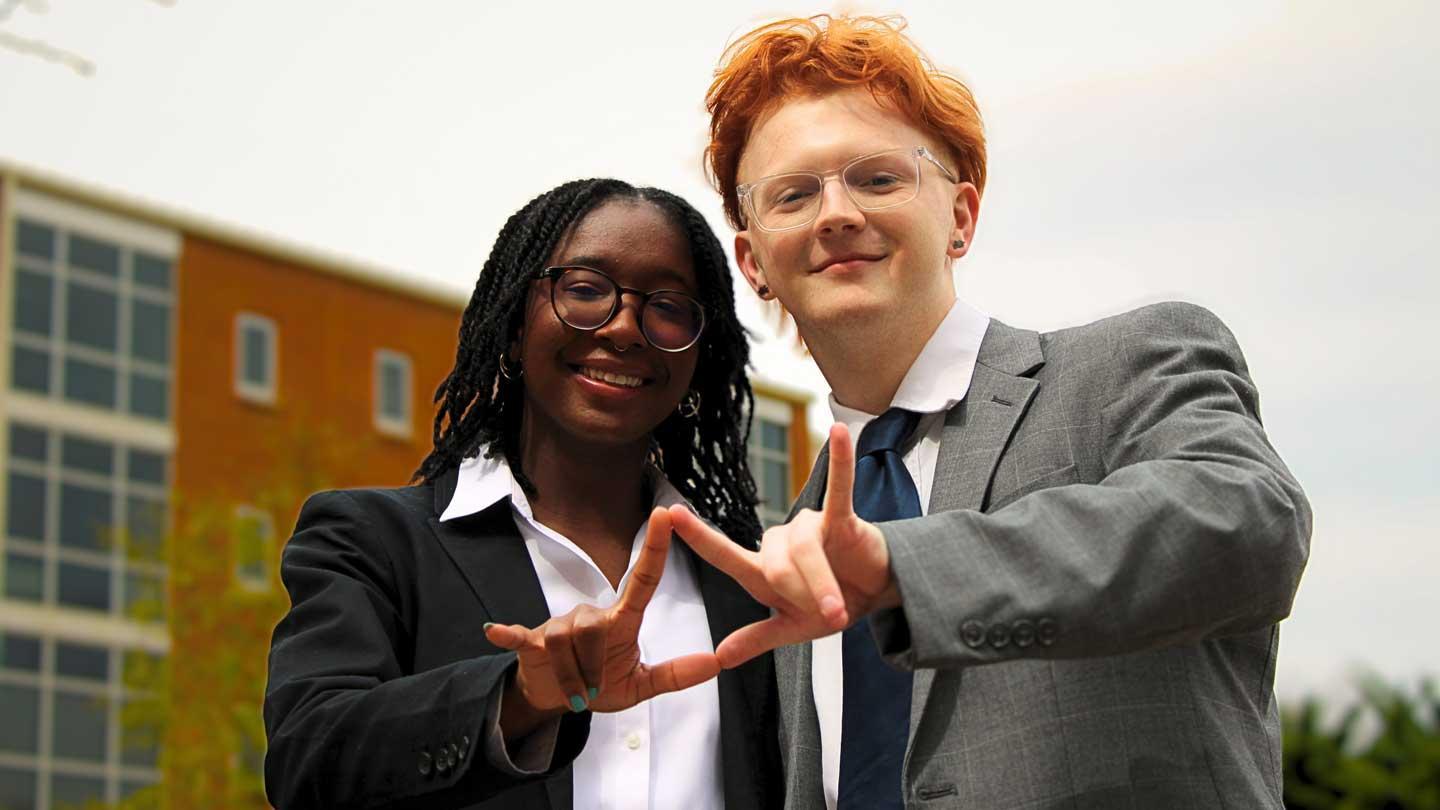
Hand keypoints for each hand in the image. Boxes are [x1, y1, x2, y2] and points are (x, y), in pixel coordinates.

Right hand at [484, 507, 720, 722]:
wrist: (558, 698)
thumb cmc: (600, 683)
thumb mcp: (640, 687)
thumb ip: (675, 675)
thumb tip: (714, 664)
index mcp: (621, 620)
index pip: (643, 579)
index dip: (655, 547)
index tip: (666, 515)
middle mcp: (590, 614)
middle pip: (593, 627)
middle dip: (594, 665)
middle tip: (594, 690)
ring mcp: (558, 625)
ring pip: (564, 640)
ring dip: (572, 674)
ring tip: (576, 691)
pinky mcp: (530, 641)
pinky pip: (520, 635)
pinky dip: (509, 633)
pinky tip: (495, 631)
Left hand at [669, 424, 898, 667]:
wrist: (878, 593)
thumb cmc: (832, 605)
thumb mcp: (794, 629)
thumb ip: (758, 639)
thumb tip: (720, 658)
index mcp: (764, 572)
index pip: (725, 555)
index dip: (699, 537)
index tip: (670, 514)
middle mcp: (780, 543)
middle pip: (777, 568)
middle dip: (803, 598)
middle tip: (828, 617)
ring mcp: (810, 527)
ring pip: (804, 552)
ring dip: (822, 585)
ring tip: (840, 609)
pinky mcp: (841, 518)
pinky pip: (839, 489)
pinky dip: (841, 463)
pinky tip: (840, 434)